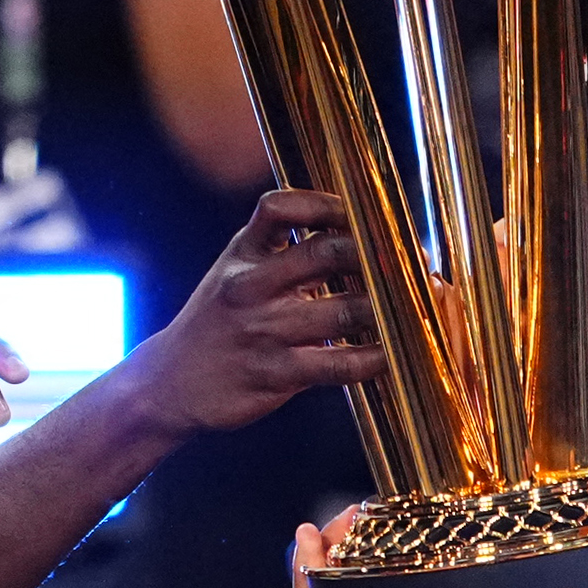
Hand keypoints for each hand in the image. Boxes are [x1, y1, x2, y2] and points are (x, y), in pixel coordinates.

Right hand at [122, 191, 385, 433]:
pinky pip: (337, 364)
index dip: (328, 204)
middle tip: (411, 263)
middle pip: (325, 253)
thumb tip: (355, 234)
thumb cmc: (217, 323)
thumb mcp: (236, 273)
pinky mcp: (273, 374)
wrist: (169, 383)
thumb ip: (284, 251)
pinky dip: (374, 358)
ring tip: (418, 308)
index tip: (366, 215)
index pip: (281, 207)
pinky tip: (395, 355)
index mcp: (243, 253)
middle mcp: (250, 285)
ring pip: (343, 311)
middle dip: (377, 257)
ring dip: (388, 310)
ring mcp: (262, 330)